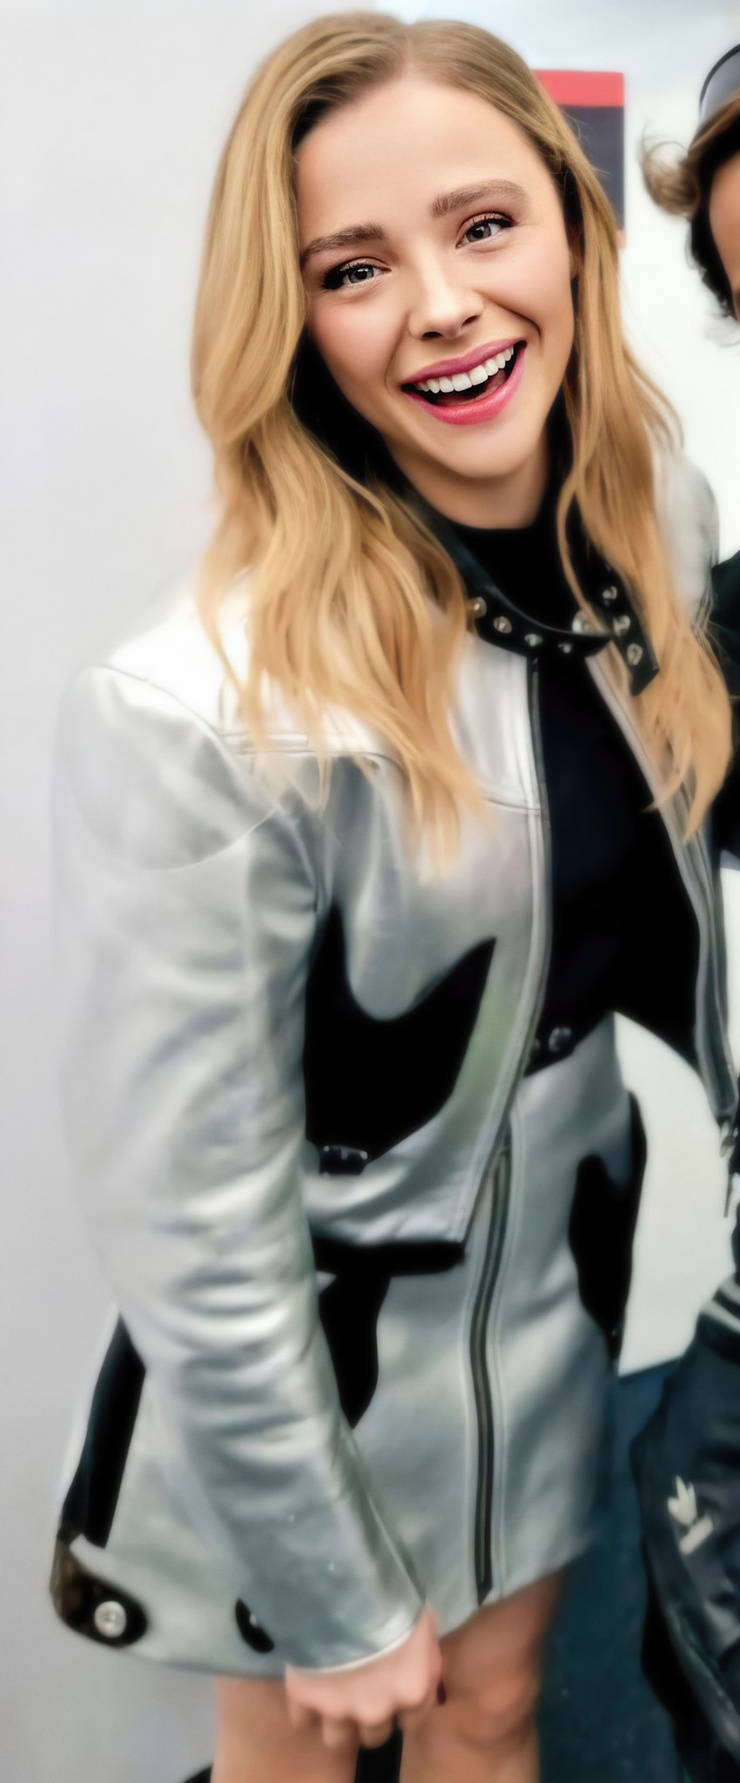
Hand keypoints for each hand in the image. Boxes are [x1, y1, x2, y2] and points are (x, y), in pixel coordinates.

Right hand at [284, 1605, 442, 1751]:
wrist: (345, 1583)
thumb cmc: (393, 1594)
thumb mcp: (420, 1621)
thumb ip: (420, 1652)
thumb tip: (416, 1656)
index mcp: (412, 1691)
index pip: (411, 1723)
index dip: (400, 1707)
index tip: (391, 1692)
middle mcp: (378, 1711)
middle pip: (373, 1737)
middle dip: (368, 1716)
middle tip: (360, 1691)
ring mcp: (338, 1710)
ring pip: (336, 1739)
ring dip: (336, 1721)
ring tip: (330, 1695)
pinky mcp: (304, 1699)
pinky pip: (302, 1720)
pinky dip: (304, 1707)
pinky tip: (307, 1685)